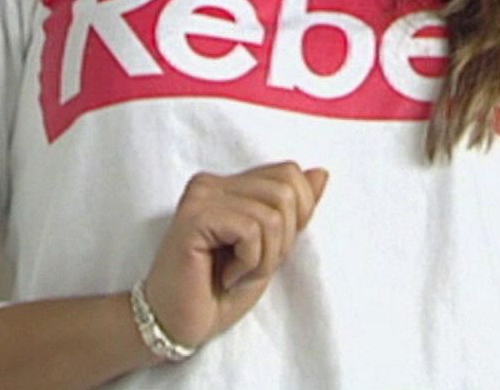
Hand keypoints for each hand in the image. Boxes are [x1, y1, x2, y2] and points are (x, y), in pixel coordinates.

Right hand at [138, 162, 330, 351]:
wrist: (179, 326)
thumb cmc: (221, 290)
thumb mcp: (271, 247)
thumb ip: (293, 209)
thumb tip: (321, 173)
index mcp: (229, 184)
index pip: (290, 174)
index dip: (299, 215)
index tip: (269, 249)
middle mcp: (211, 182)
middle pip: (286, 191)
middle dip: (282, 240)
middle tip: (250, 266)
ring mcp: (200, 197)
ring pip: (272, 214)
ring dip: (265, 257)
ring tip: (236, 273)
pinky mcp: (194, 217)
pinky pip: (251, 230)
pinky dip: (249, 262)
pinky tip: (225, 277)